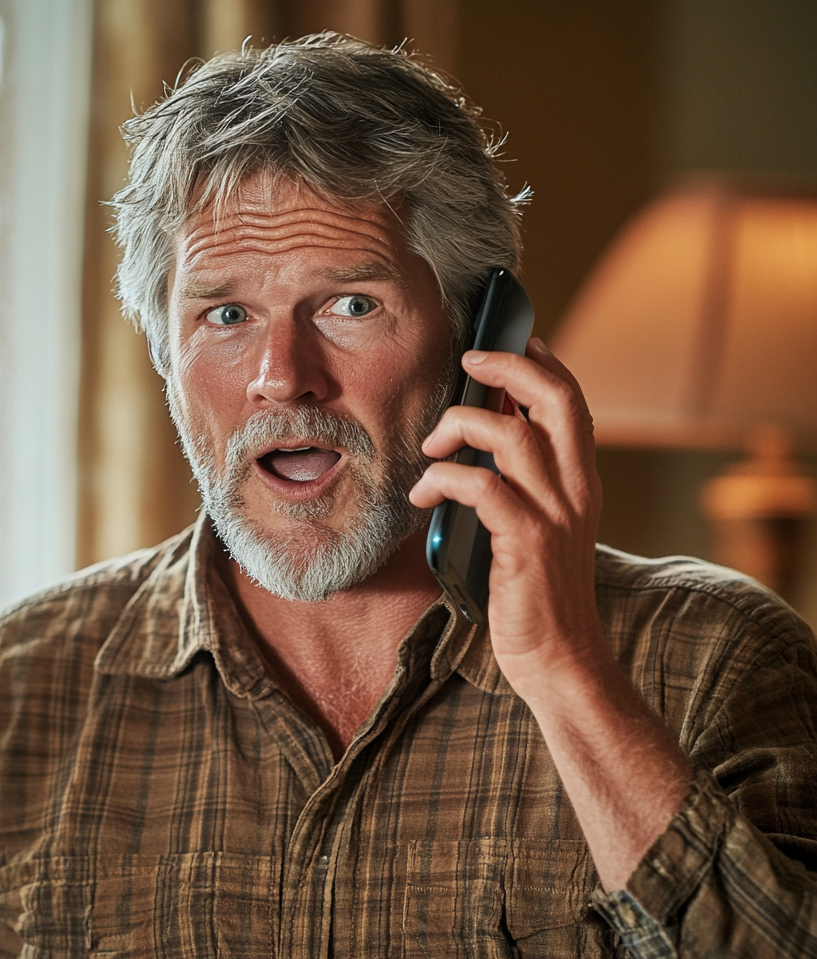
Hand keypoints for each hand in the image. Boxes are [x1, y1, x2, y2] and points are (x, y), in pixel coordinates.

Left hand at [409, 337, 606, 697]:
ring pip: (512, 436)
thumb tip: (479, 441)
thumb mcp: (538, 528)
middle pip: (556, 400)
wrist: (561, 662)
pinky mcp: (527, 544)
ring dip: (460, 427)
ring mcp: (554, 516)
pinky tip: (425, 492)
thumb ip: (520, 485)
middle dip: (509, 366)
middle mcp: (576, 491)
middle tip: (469, 361)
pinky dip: (446, 479)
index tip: (510, 343)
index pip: (571, 402)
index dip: (540, 364)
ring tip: (432, 447)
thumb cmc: (537, 595)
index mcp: (579, 482)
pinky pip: (483, 488)